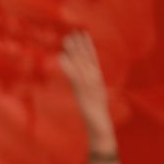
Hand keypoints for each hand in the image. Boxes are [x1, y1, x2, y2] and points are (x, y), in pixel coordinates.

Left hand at [59, 30, 114, 145]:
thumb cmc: (97, 121)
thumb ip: (90, 96)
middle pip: (87, 61)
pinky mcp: (85, 93)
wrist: (101, 132)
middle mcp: (93, 83)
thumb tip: (86, 89)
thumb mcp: (92, 105)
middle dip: (81, 47)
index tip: (83, 35)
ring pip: (83, 66)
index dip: (87, 48)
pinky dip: (69, 67)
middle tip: (74, 31)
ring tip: (68, 39)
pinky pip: (76, 78)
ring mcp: (90, 88)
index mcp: (96, 83)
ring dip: (76, 52)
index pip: (91, 62)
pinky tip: (61, 57)